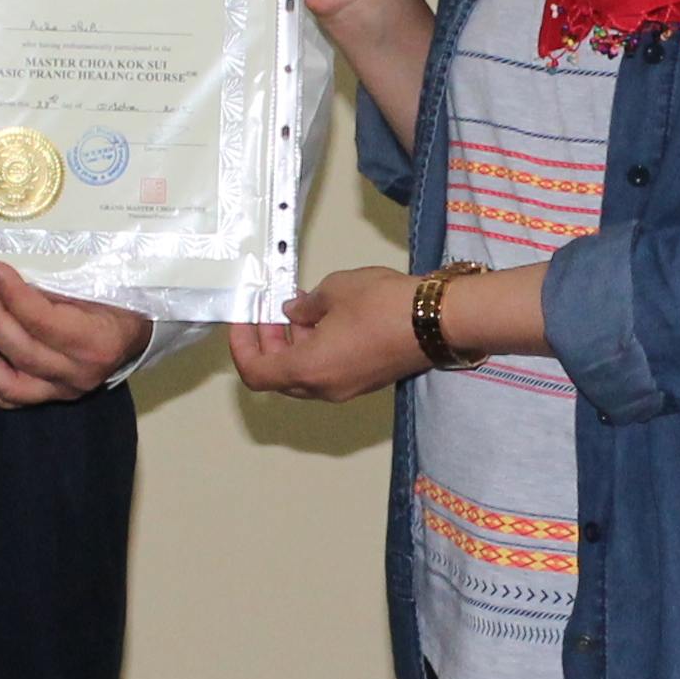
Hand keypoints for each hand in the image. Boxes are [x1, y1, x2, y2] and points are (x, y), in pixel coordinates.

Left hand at [0, 262, 153, 406]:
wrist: (134, 335)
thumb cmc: (116, 302)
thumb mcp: (94, 287)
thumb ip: (52, 290)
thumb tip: (6, 282)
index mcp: (95, 341)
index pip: (43, 320)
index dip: (12, 294)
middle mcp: (78, 373)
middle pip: (22, 350)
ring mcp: (63, 391)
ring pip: (10, 385)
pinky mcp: (50, 398)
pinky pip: (9, 399)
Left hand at [226, 266, 427, 401]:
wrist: (438, 320)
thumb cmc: (385, 305)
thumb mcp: (334, 290)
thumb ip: (305, 305)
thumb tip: (294, 312)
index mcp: (308, 369)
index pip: (256, 372)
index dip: (241, 347)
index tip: (244, 321)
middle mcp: (325, 387)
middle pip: (279, 376)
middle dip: (270, 343)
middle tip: (273, 312)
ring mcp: (348, 388)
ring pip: (306, 374)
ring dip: (296, 345)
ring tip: (305, 308)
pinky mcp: (366, 381)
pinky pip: (329, 371)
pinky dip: (318, 349)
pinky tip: (329, 319)